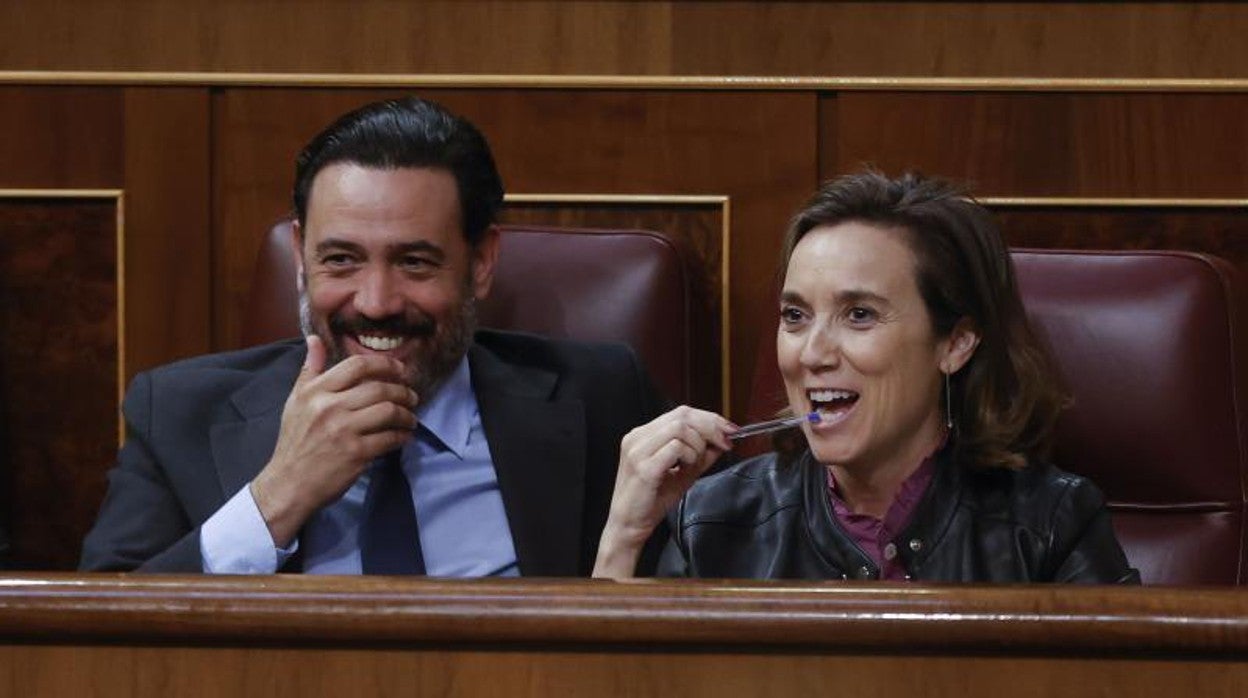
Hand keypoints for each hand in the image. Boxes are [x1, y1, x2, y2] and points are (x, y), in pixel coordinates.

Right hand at [250, 335, 417, 545]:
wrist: (289, 483)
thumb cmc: (295, 440)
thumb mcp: (296, 401)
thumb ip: (309, 369)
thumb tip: (314, 340)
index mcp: (316, 391)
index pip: (357, 366)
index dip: (385, 364)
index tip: (400, 370)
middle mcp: (330, 407)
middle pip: (379, 388)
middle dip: (403, 391)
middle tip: (412, 396)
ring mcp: (344, 431)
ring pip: (388, 411)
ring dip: (406, 414)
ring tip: (410, 417)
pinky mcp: (355, 453)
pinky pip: (389, 438)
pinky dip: (402, 436)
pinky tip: (403, 436)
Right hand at [593, 406, 733, 577]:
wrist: (629, 525)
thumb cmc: (651, 500)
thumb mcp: (683, 473)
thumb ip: (701, 455)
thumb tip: (722, 441)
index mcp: (643, 435)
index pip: (681, 412)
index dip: (709, 418)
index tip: (729, 430)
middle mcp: (637, 437)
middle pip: (682, 415)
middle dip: (711, 427)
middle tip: (725, 443)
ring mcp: (638, 451)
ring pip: (680, 428)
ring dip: (698, 444)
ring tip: (696, 462)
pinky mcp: (643, 467)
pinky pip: (675, 448)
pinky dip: (689, 455)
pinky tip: (687, 468)